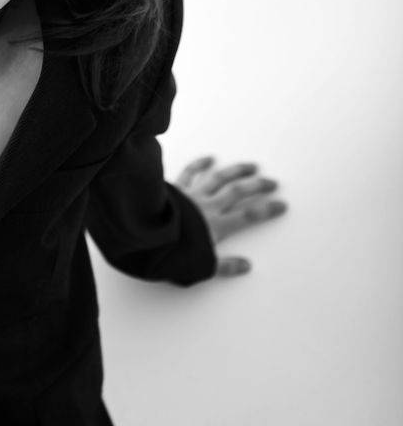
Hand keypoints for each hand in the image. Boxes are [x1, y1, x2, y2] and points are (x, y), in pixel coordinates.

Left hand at [175, 157, 287, 275]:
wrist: (144, 236)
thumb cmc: (169, 252)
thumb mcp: (200, 266)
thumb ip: (224, 266)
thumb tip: (246, 266)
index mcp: (215, 226)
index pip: (248, 216)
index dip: (267, 210)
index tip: (282, 204)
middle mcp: (207, 206)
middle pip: (237, 192)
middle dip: (257, 186)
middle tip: (272, 182)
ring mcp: (191, 194)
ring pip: (218, 178)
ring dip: (235, 171)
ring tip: (251, 166)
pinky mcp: (174, 189)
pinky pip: (188, 173)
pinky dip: (199, 164)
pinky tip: (209, 159)